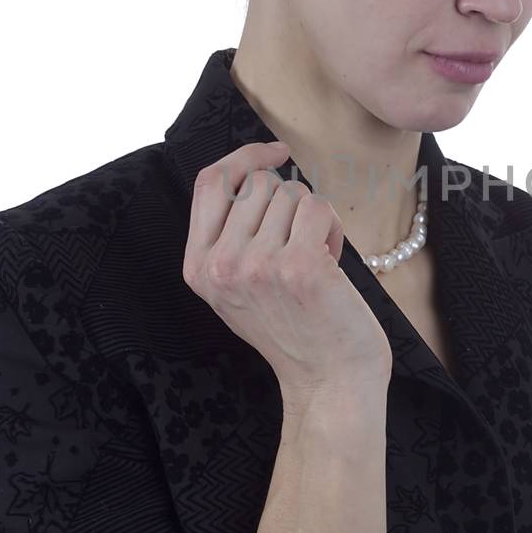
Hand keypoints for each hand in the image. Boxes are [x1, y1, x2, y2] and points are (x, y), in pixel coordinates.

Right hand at [182, 140, 392, 399]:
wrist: (329, 381)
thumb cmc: (295, 328)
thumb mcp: (239, 286)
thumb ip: (230, 235)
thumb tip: (252, 170)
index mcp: (198, 267)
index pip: (209, 182)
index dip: (243, 156)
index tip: (274, 151)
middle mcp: (220, 265)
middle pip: (259, 184)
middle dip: (290, 203)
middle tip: (302, 244)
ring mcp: (256, 265)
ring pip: (291, 193)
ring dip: (313, 218)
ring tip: (316, 259)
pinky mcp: (297, 265)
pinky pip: (317, 206)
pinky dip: (333, 226)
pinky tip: (332, 261)